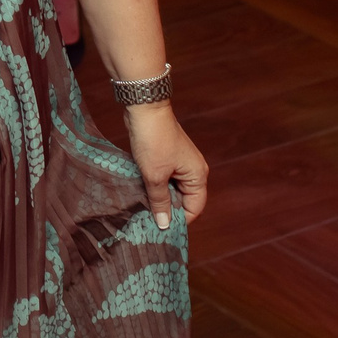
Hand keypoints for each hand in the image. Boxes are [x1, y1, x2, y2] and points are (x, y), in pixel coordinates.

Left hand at [123, 102, 207, 230]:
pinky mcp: (167, 158)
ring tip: (142, 207)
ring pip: (171, 189)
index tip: (159, 228)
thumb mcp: (154, 176)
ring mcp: (180, 163)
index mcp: (197, 176)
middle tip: (147, 220)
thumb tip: (164, 225)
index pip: (193, 208)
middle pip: (183, 200)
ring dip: (158, 197)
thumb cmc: (153, 141)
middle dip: (167, 210)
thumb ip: (160, 201)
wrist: (144, 109)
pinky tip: (140, 191)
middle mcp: (193, 171)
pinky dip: (154, 185)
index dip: (178, 220)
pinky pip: (163, 179)